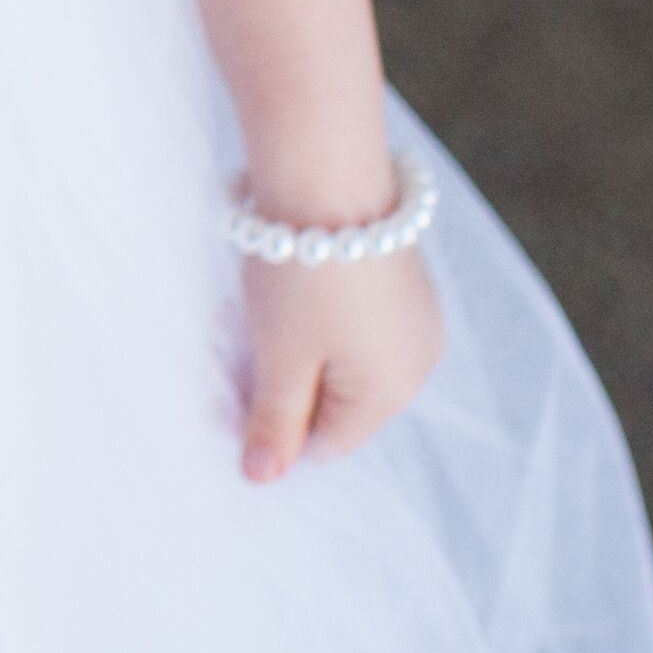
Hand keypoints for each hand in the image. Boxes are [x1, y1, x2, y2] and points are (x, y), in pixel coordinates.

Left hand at [239, 245, 443, 480]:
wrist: (329, 173)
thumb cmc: (302, 276)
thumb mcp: (279, 358)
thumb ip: (273, 423)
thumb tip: (262, 479)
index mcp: (391, 393)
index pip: (327, 444)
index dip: (275, 427)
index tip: (234, 391)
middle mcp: (418, 360)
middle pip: (338, 399)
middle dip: (287, 381)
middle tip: (246, 339)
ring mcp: (415, 315)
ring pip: (344, 355)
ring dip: (300, 344)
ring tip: (265, 303)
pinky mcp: (403, 275)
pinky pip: (356, 316)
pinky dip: (320, 310)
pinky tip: (292, 278)